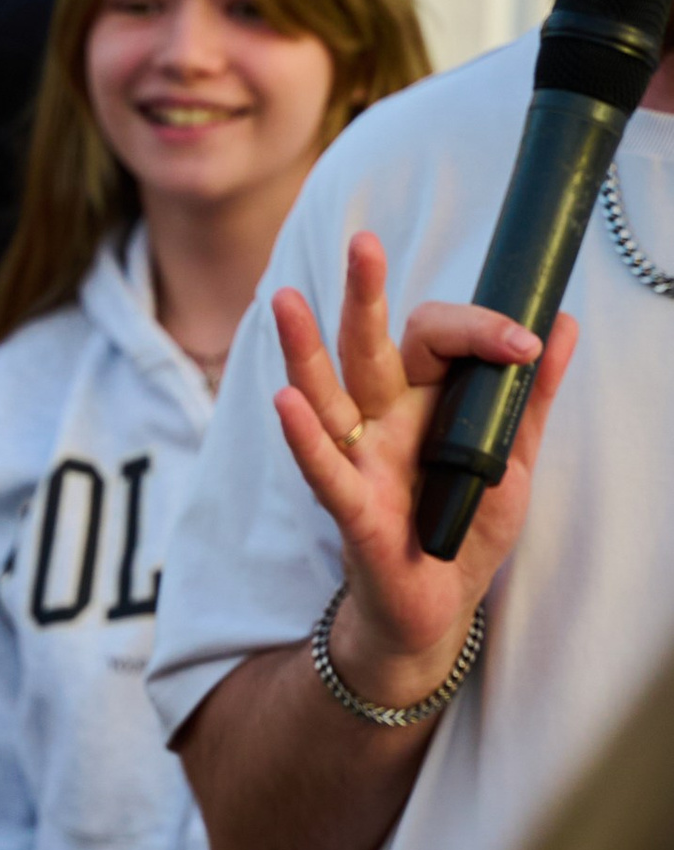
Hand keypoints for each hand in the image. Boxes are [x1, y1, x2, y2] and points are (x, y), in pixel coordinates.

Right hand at [272, 234, 574, 704]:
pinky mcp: (353, 510)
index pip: (440, 340)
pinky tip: (285, 403)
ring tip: (286, 301)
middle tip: (363, 242)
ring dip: (305, 350)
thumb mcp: (515, 460)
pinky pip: (325, 470)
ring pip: (328, 395)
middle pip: (368, 347)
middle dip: (363, 294)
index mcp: (426, 402)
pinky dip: (304, 438)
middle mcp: (385, 421)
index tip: (527, 344)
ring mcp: (363, 461)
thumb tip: (563, 324)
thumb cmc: (464, 529)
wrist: (438, 607)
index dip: (482, 330)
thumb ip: (531, 397)